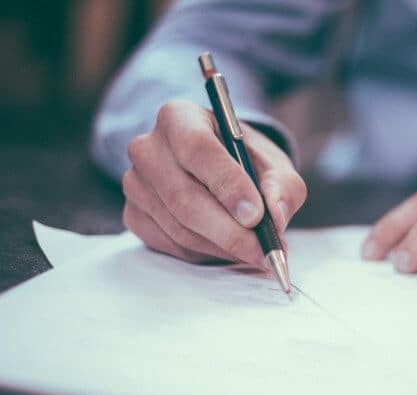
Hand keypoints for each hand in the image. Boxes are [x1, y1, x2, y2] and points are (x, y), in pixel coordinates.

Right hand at [122, 99, 305, 265]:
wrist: (217, 170)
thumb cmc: (245, 161)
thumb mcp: (273, 164)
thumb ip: (282, 186)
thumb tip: (276, 217)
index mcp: (179, 117)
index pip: (198, 149)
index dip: (228, 185)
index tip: (256, 215)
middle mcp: (148, 147)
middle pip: (185, 197)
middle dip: (230, 231)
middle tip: (263, 250)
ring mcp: (135, 183)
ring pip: (180, 227)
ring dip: (222, 247)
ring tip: (255, 252)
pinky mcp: (134, 215)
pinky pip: (171, 244)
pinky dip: (206, 254)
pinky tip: (228, 248)